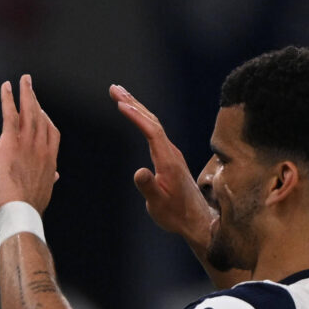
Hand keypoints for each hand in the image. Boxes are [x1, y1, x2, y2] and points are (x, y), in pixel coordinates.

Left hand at [0, 75, 59, 212]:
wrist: (21, 210)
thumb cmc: (29, 205)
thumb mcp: (44, 192)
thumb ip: (49, 180)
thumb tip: (55, 177)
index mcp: (50, 159)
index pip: (52, 133)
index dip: (47, 120)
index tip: (42, 111)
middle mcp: (41, 147)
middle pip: (41, 117)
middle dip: (36, 100)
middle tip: (31, 86)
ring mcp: (27, 143)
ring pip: (28, 111)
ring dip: (26, 93)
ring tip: (24, 80)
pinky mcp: (10, 142)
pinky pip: (10, 115)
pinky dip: (8, 99)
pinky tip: (6, 88)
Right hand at [111, 85, 215, 251]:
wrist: (194, 220)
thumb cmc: (175, 214)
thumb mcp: (157, 204)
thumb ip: (148, 187)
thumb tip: (138, 172)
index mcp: (167, 160)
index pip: (151, 131)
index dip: (136, 116)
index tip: (120, 103)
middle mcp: (171, 152)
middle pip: (151, 120)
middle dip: (133, 102)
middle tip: (114, 88)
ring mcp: (171, 153)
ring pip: (153, 123)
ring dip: (137, 107)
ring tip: (119, 96)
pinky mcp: (169, 157)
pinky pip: (155, 130)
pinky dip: (142, 119)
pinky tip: (136, 116)